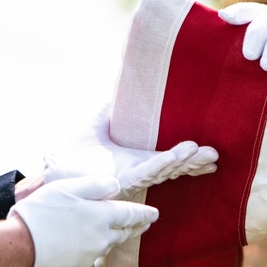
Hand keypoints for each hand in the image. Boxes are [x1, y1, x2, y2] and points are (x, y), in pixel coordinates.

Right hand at [8, 176, 158, 266]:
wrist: (18, 248)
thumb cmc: (41, 213)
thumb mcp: (67, 188)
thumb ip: (95, 186)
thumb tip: (115, 187)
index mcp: (102, 216)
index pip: (131, 214)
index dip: (144, 213)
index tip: (155, 213)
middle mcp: (102, 238)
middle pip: (125, 232)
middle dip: (137, 226)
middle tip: (146, 223)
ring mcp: (90, 254)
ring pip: (110, 243)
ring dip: (120, 237)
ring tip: (124, 232)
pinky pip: (95, 254)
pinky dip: (100, 247)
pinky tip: (96, 245)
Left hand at [45, 104, 217, 200]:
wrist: (51, 170)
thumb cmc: (72, 155)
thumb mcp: (96, 125)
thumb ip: (110, 109)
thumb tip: (122, 85)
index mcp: (136, 161)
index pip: (168, 160)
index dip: (189, 158)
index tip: (210, 153)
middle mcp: (136, 172)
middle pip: (171, 168)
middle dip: (194, 162)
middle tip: (216, 155)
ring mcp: (128, 178)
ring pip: (161, 170)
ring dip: (181, 162)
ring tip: (201, 153)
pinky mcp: (116, 181)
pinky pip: (142, 172)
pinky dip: (159, 164)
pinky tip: (173, 158)